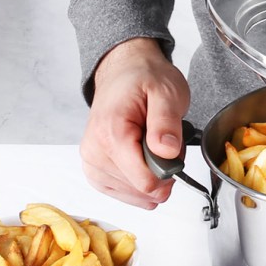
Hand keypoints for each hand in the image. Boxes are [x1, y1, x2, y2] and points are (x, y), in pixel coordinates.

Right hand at [80, 37, 189, 208]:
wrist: (125, 72)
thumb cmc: (145, 79)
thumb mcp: (167, 92)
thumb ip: (166, 122)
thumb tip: (167, 151)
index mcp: (111, 132)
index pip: (144, 181)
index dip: (169, 173)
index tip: (175, 153)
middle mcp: (94, 151)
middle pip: (140, 188)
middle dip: (161, 172)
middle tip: (164, 141)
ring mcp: (91, 162)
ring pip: (132, 194)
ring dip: (150, 176)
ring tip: (152, 145)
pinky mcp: (94, 170)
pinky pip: (121, 193)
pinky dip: (138, 184)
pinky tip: (144, 163)